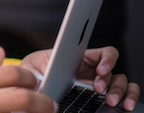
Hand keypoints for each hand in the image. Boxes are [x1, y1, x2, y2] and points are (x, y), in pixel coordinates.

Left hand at [21, 46, 140, 110]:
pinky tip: (123, 105)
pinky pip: (123, 94)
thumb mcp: (31, 69)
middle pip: (113, 69)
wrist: (31, 90)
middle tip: (99, 90)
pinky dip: (127, 97)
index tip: (101, 70)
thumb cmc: (32, 75)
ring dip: (120, 90)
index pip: (101, 53)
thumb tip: (39, 78)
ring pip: (120, 82)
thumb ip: (38, 69)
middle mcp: (91, 70)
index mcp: (78, 59)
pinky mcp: (100, 97)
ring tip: (112, 101)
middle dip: (111, 80)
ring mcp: (98, 84)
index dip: (106, 59)